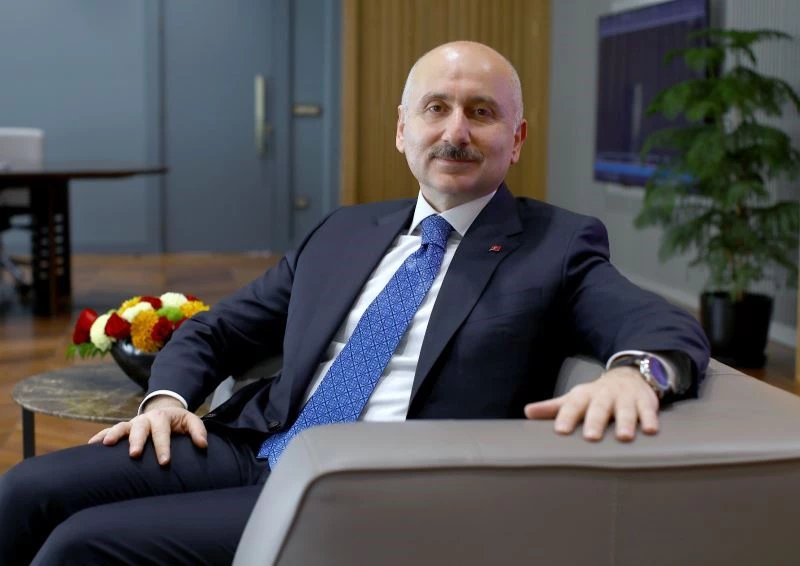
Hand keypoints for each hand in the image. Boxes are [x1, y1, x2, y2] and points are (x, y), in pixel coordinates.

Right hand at [88, 395, 207, 464]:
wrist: (164, 410)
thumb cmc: (178, 421)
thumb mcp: (190, 421)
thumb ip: (198, 430)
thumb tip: (202, 445)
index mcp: (162, 417)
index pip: (162, 432)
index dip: (163, 446)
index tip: (164, 462)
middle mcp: (145, 419)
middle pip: (140, 428)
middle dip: (137, 440)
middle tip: (134, 454)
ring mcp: (132, 424)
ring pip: (121, 427)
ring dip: (113, 435)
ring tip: (106, 445)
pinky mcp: (124, 429)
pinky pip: (109, 431)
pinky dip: (100, 437)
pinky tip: (90, 445)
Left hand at [523, 367, 659, 441]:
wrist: (627, 377)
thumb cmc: (595, 395)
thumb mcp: (574, 398)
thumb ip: (552, 408)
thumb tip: (527, 412)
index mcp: (584, 396)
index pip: (573, 406)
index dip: (566, 417)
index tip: (560, 431)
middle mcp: (604, 396)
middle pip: (599, 408)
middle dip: (595, 422)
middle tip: (591, 437)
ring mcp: (625, 398)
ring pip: (626, 411)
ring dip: (625, 423)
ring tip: (624, 437)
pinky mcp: (645, 402)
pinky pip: (648, 411)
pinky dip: (650, 420)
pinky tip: (651, 431)